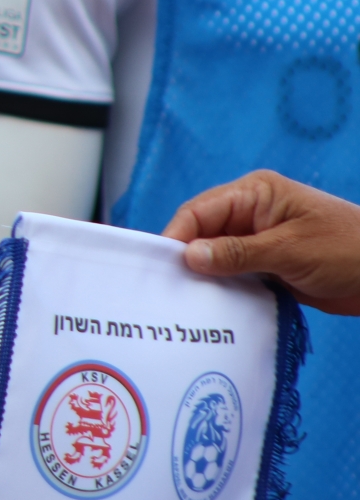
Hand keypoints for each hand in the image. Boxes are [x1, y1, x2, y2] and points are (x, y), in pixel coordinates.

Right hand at [163, 170, 359, 314]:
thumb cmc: (348, 250)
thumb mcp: (290, 250)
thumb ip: (237, 253)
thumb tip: (188, 257)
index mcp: (255, 194)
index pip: (200, 211)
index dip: (176, 236)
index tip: (159, 266)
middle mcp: (252, 213)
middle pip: (202, 233)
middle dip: (186, 258)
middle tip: (167, 289)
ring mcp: (259, 240)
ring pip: (215, 256)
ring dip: (205, 276)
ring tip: (185, 301)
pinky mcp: (268, 264)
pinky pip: (234, 273)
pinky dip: (224, 288)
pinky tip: (213, 305)